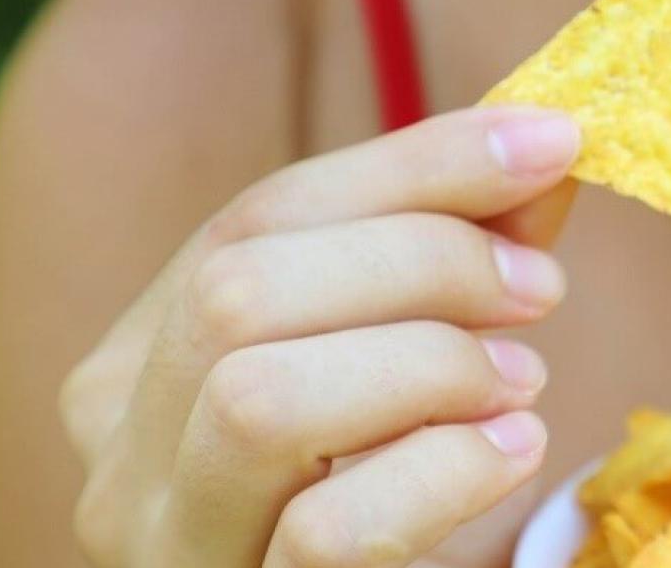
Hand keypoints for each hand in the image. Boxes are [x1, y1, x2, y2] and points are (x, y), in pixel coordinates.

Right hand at [57, 107, 581, 566]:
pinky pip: (329, 531)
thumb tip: (535, 151)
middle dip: (419, 261)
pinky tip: (511, 454)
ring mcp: (171, 549)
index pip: (256, 217)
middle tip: (539, 288)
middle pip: (239, 292)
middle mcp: (121, 457)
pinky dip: (442, 472)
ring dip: (424, 365)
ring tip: (518, 382)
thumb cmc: (391, 513)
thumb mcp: (405, 374)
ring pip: (259, 404)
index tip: (549, 144)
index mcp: (141, 365)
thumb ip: (452, 267)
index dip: (412, 167)